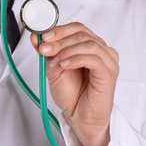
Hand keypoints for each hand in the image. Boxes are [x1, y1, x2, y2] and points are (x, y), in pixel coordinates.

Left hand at [31, 22, 118, 145]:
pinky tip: (64, 65)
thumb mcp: (53, 69)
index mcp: (89, 47)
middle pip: (82, 34)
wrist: (79, 117)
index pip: (77, 28)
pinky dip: (76, 59)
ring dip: (67, 50)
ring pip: (89, 44)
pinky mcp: (108, 74)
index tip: (43, 36)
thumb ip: (47, 52)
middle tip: (45, 49)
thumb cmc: (71, 95)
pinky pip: (94, 59)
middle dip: (60, 40)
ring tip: (55, 62)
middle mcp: (101, 51)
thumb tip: (36, 36)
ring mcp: (107, 61)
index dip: (59, 30)